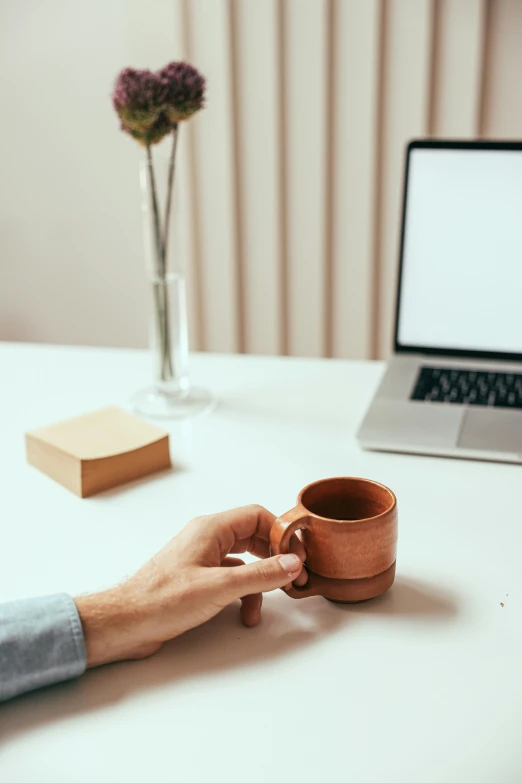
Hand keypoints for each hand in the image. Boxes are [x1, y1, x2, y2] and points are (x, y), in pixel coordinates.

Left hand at [75, 505, 306, 667]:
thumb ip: (260, 574)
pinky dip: (242, 593)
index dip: (281, 533)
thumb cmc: (162, 599)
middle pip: (253, 536)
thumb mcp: (219, 587)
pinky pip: (230, 578)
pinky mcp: (197, 578)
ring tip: (262, 605)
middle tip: (292, 577)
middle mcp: (207, 538)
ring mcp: (201, 558)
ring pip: (244, 560)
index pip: (257, 516)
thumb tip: (292, 563)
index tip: (297, 555)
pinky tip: (244, 613)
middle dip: (274, 558)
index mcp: (211, 529)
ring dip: (258, 582)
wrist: (126, 622)